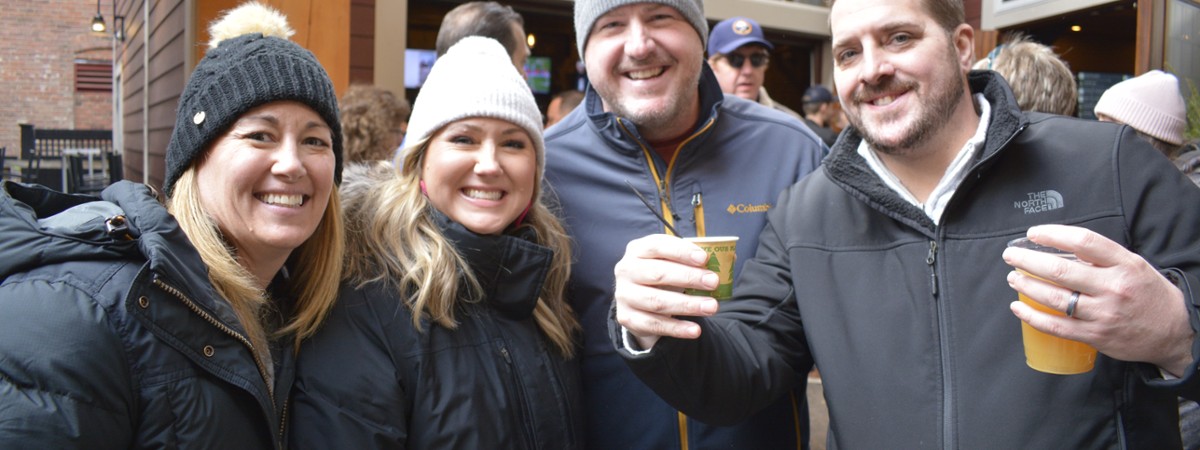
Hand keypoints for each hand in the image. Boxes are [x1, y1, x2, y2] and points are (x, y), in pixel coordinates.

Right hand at [614, 234, 721, 349]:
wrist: (639, 302)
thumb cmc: (662, 275)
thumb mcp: (674, 262)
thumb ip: (696, 260)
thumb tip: (730, 259)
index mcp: (638, 250)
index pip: (658, 246)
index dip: (681, 251)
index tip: (704, 258)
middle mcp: (626, 270)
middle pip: (657, 273)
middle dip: (688, 278)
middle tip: (713, 282)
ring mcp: (624, 295)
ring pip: (657, 301)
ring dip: (687, 305)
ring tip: (712, 307)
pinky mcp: (627, 318)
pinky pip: (654, 324)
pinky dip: (676, 328)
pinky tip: (695, 330)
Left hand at [1004, 224, 1194, 375]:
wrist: (1173, 331)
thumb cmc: (1147, 294)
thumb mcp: (1133, 266)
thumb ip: (1101, 257)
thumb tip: (1061, 247)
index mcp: (1124, 264)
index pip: (1083, 241)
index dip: (1053, 234)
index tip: (1033, 233)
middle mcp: (1113, 287)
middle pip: (1061, 270)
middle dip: (1028, 261)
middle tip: (1011, 256)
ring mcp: (1103, 313)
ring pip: (1054, 298)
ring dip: (1027, 286)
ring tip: (1013, 278)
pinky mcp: (1096, 336)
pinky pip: (1056, 326)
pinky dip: (1032, 317)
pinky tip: (1019, 308)